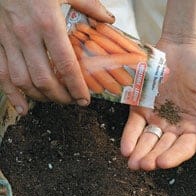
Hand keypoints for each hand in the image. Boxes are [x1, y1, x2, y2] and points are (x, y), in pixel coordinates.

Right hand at [0, 0, 113, 114]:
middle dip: (60, 96)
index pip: (66, 66)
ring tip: (54, 101)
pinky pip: (1, 74)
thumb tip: (108, 20)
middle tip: (71, 101)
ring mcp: (7, 40)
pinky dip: (12, 95)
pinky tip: (23, 108)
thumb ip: (88, 5)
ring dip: (40, 97)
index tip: (84, 100)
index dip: (77, 87)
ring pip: (23, 81)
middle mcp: (27, 35)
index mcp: (48, 23)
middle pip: (44, 79)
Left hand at [120, 39, 195, 170]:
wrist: (186, 46)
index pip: (183, 148)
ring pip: (147, 139)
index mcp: (193, 127)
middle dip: (152, 157)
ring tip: (132, 163)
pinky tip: (126, 148)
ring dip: (139, 151)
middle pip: (162, 146)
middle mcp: (173, 126)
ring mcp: (156, 117)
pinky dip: (129, 136)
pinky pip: (134, 124)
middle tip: (142, 166)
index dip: (173, 157)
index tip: (161, 162)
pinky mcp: (141, 107)